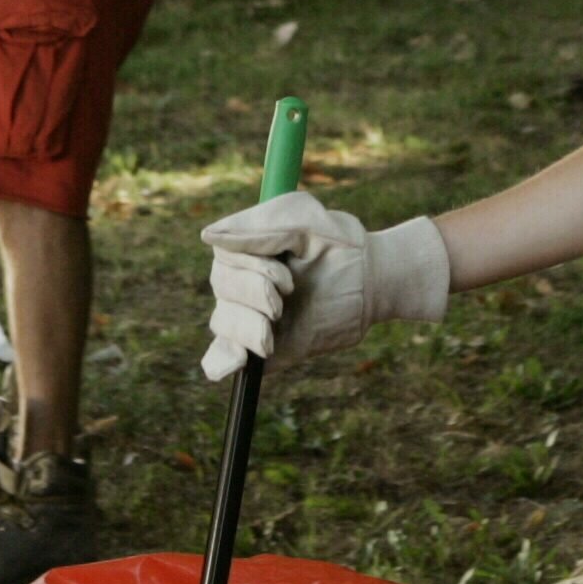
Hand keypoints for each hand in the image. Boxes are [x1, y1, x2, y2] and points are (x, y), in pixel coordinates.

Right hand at [198, 193, 448, 379]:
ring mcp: (253, 315)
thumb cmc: (340, 243)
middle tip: (291, 293)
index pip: (222, 256)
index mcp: (248, 247)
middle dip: (254, 292)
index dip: (249, 266)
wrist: (375, 282)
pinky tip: (237, 361)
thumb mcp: (303, 221)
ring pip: (223, 323)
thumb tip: (207, 237)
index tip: (287, 275)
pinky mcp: (265, 348)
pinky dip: (221, 362)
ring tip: (273, 332)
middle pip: (221, 287)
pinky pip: (223, 359)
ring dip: (247, 327)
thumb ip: (259, 228)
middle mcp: (245, 281)